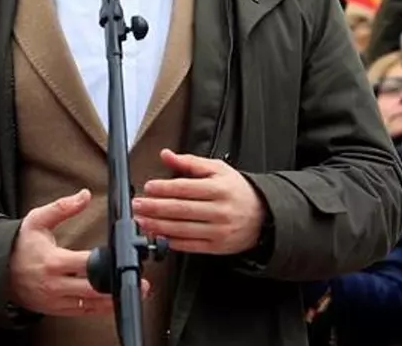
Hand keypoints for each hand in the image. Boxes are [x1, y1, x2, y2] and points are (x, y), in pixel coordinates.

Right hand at [8, 189, 144, 316]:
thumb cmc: (19, 245)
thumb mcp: (37, 220)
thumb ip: (62, 207)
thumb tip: (84, 195)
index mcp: (53, 261)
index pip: (86, 264)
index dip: (107, 261)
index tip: (123, 256)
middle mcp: (55, 284)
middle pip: (94, 289)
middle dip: (118, 286)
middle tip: (143, 282)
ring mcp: (56, 300)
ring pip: (91, 305)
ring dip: (115, 300)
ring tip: (137, 293)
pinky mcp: (57, 309)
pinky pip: (83, 312)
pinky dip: (101, 308)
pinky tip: (115, 301)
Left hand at [133, 149, 266, 255]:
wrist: (263, 216)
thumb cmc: (236, 190)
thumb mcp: (218, 169)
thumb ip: (190, 162)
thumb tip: (166, 155)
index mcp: (219, 188)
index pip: (186, 188)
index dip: (164, 188)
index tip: (148, 187)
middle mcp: (219, 210)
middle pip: (181, 210)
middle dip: (155, 208)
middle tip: (138, 205)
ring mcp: (218, 231)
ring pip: (183, 229)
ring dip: (158, 226)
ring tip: (142, 220)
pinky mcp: (216, 246)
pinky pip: (190, 245)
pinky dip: (172, 242)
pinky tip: (158, 236)